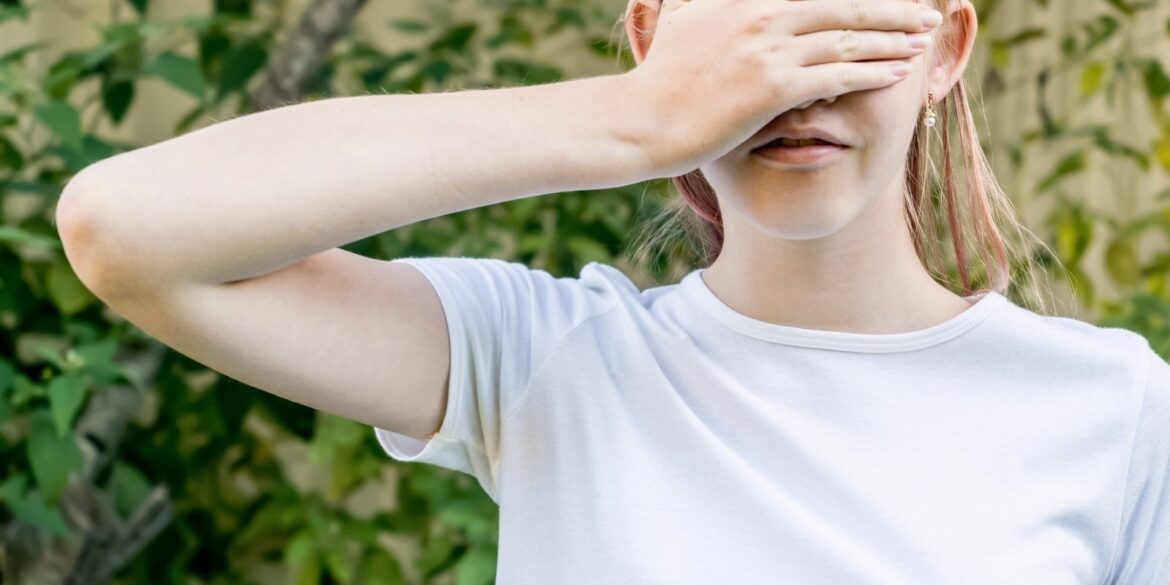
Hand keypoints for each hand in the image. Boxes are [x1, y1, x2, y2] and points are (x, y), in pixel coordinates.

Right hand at [623, 0, 942, 176]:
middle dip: (890, 8)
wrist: (640, 122)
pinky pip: (837, 75)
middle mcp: (761, 14)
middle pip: (842, 3)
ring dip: (892, 38)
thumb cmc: (659, 80)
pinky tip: (897, 73)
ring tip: (920, 40)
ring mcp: (768, 49)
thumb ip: (702, 0)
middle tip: (923, 12)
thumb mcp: (679, 20)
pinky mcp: (772, 87)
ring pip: (846, 37)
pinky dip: (873, 72)